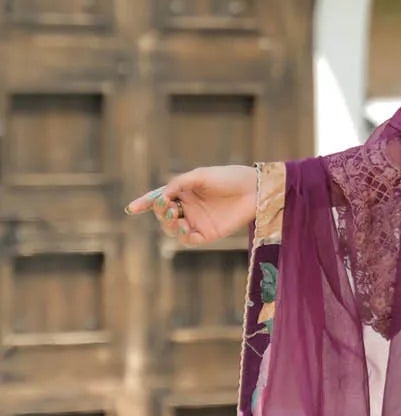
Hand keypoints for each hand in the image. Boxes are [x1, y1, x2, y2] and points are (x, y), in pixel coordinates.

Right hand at [125, 165, 257, 243]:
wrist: (253, 189)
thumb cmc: (228, 177)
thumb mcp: (199, 176)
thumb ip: (178, 184)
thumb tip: (160, 196)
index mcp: (183, 192)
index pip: (160, 199)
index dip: (145, 204)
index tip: (132, 208)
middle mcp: (188, 208)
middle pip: (163, 215)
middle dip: (159, 212)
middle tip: (165, 205)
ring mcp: (197, 222)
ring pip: (172, 229)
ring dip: (167, 224)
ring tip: (172, 215)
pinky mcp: (208, 234)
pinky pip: (189, 239)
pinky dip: (181, 235)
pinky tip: (182, 227)